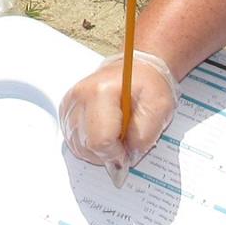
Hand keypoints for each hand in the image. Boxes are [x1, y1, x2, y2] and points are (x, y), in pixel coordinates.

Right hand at [60, 49, 176, 174]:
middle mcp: (81, 95)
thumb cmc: (147, 84)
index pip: (100, 140)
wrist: (135, 68)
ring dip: (97, 151)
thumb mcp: (159, 108)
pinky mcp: (66, 108)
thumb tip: (127, 156)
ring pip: (76, 145)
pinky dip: (88, 144)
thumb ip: (144, 136)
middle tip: (124, 145)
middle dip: (107, 154)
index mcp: (103, 91)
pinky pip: (72, 139)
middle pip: (86, 145)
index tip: (127, 156)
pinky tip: (102, 134)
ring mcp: (71, 102)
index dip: (116, 155)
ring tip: (115, 137)